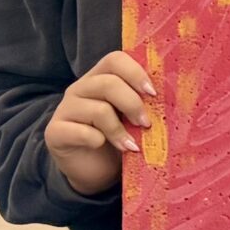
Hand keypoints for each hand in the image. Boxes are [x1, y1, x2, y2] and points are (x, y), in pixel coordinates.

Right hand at [44, 51, 155, 196]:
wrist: (94, 169)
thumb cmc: (119, 137)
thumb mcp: (133, 116)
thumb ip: (145, 102)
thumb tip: (175, 96)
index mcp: (101, 78)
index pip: (115, 59)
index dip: (136, 73)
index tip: (154, 94)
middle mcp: (80, 88)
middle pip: (108, 83)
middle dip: (133, 104)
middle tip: (146, 124)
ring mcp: (65, 109)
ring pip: (98, 109)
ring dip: (120, 129)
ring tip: (131, 145)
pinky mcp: (55, 132)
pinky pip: (80, 132)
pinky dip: (98, 140)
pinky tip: (105, 147)